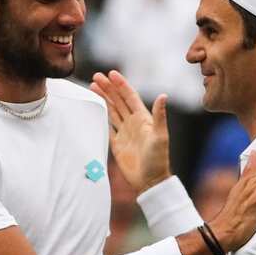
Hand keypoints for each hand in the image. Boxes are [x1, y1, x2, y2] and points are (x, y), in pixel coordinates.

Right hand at [89, 71, 170, 193]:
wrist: (150, 181)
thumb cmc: (158, 159)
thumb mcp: (160, 136)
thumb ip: (160, 116)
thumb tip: (163, 95)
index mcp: (143, 118)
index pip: (130, 97)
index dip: (121, 85)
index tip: (111, 74)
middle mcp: (133, 123)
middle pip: (118, 101)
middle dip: (108, 88)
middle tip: (96, 76)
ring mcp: (124, 132)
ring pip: (112, 111)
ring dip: (103, 99)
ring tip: (92, 86)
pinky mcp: (117, 144)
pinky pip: (107, 126)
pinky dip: (101, 116)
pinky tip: (95, 108)